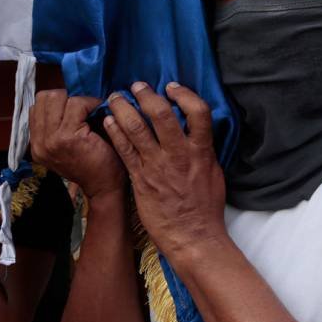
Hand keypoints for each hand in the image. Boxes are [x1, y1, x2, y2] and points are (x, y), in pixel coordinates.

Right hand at [29, 91, 124, 198]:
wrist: (105, 187)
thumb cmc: (94, 163)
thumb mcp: (67, 144)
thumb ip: (58, 124)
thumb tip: (66, 94)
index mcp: (37, 144)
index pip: (37, 106)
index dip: (58, 100)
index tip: (75, 106)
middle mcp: (39, 143)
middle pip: (44, 98)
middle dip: (66, 96)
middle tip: (83, 106)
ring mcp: (50, 140)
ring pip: (58, 97)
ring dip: (78, 99)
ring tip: (91, 109)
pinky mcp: (66, 138)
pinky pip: (76, 105)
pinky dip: (90, 103)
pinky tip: (99, 111)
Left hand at [104, 82, 225, 258]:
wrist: (193, 237)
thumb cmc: (205, 207)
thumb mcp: (213, 172)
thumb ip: (203, 149)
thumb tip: (196, 131)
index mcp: (201, 151)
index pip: (199, 111)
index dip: (185, 94)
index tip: (172, 87)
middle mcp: (179, 154)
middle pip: (161, 114)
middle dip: (146, 94)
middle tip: (136, 85)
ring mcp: (157, 166)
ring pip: (137, 128)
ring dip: (123, 108)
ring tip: (115, 97)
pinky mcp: (141, 180)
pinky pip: (124, 150)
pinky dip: (114, 132)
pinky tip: (107, 121)